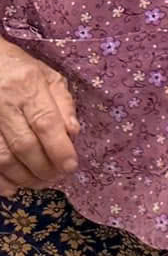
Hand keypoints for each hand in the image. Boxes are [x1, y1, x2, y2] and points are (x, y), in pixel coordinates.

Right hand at [0, 39, 78, 195]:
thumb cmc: (18, 68)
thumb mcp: (48, 76)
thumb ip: (63, 103)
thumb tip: (73, 133)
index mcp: (27, 85)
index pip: (46, 122)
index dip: (59, 148)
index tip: (70, 166)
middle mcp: (4, 103)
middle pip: (24, 144)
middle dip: (43, 167)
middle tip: (56, 178)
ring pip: (2, 156)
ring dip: (22, 176)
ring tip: (39, 183)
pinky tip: (12, 187)